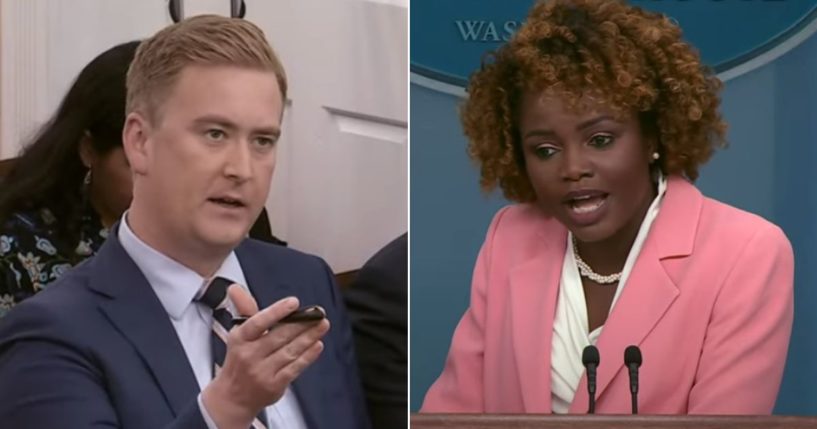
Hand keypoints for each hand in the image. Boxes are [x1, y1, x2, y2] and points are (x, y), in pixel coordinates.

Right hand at [202, 287, 328, 428]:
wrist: (232, 397)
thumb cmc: (239, 360)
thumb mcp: (238, 334)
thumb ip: (244, 310)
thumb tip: (235, 288)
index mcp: (240, 339)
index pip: (258, 322)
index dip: (276, 311)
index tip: (293, 302)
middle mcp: (249, 355)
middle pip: (279, 336)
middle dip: (302, 323)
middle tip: (318, 313)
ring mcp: (262, 372)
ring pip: (290, 351)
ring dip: (309, 337)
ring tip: (322, 325)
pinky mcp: (274, 385)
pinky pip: (294, 368)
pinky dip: (308, 356)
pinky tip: (317, 345)